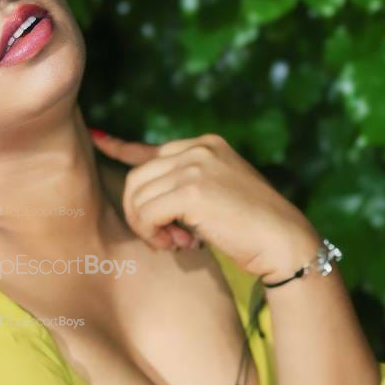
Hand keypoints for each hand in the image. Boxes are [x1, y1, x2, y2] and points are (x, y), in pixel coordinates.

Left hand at [89, 129, 320, 280]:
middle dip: (141, 214)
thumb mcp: (217, 198)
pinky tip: (180, 244)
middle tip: (164, 239)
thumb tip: (144, 201)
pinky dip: (154, 234)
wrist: (285, 242)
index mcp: (207, 145)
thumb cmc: (252, 231)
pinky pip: (147, 213)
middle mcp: (200, 148)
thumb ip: (184, 190)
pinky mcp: (193, 189)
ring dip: (147, 228)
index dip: (122, 149)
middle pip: (137, 178)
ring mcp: (197, 165)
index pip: (152, 149)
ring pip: (138, 196)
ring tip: (175, 243)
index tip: (99, 141)